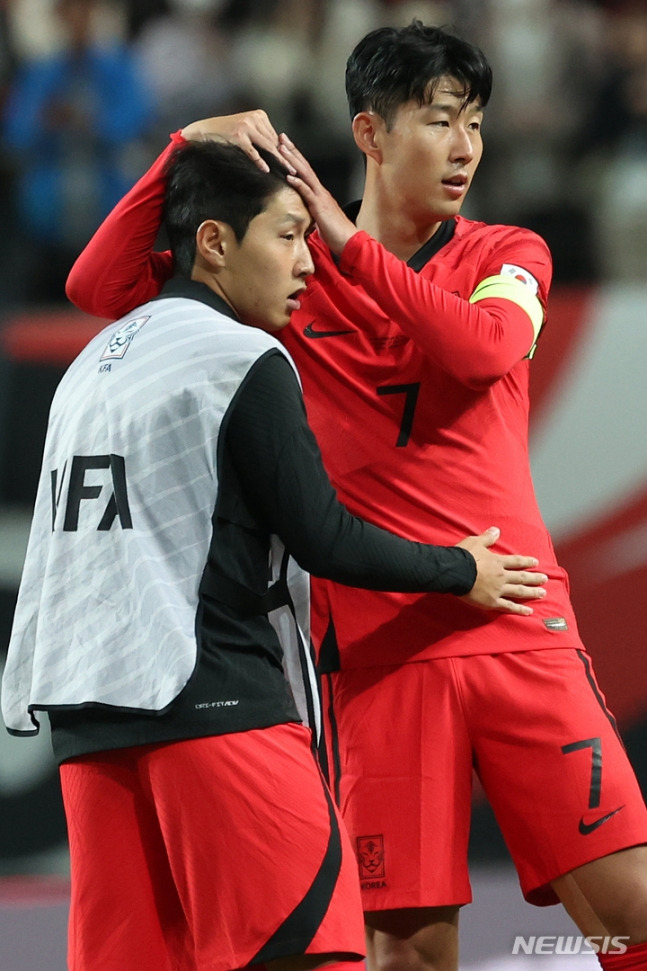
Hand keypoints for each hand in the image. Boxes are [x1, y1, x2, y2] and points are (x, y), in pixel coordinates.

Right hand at [181, 110, 289, 172]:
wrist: (204, 130)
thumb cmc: (226, 133)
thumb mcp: (246, 130)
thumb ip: (261, 136)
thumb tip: (278, 150)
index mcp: (259, 115)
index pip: (276, 136)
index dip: (285, 151)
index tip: (295, 162)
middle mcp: (255, 118)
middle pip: (274, 142)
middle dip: (285, 157)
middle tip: (296, 170)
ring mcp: (246, 126)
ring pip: (267, 146)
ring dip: (278, 161)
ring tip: (288, 172)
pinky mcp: (238, 135)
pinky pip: (253, 152)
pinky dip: (259, 162)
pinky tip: (266, 170)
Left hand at [279, 133, 356, 254]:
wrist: (349, 241)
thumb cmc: (336, 233)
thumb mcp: (320, 220)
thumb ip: (313, 212)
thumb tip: (305, 212)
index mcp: (320, 194)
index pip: (306, 172)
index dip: (296, 158)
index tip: (285, 147)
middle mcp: (321, 191)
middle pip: (304, 167)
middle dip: (292, 151)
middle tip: (281, 137)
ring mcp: (321, 198)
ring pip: (305, 175)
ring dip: (293, 161)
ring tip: (281, 149)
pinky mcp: (320, 207)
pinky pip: (308, 193)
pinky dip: (299, 183)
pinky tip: (290, 176)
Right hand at [457, 526, 546, 615]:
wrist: (455, 571)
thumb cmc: (463, 556)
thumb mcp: (475, 542)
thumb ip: (487, 538)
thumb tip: (496, 530)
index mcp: (497, 562)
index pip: (516, 561)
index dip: (526, 561)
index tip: (536, 562)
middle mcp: (501, 576)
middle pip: (521, 577)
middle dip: (534, 578)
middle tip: (545, 579)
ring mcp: (498, 590)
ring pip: (519, 591)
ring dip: (532, 592)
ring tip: (542, 593)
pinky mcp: (492, 602)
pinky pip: (508, 606)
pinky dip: (519, 609)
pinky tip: (529, 611)